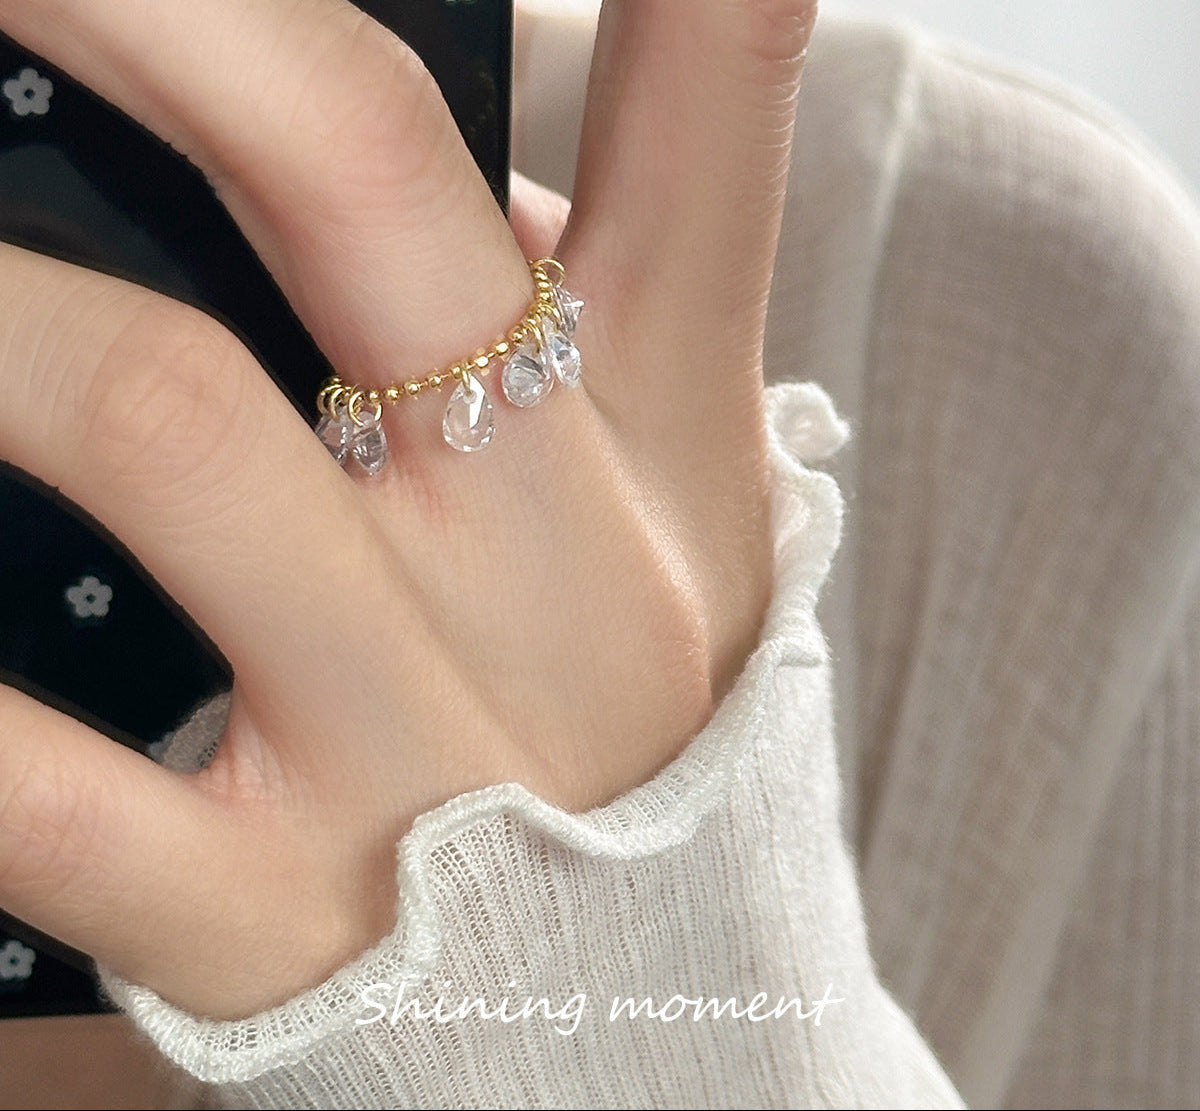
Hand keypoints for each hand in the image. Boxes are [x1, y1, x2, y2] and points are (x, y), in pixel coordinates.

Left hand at [0, 0, 816, 1019]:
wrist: (634, 1010)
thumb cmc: (625, 725)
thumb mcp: (672, 493)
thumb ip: (617, 281)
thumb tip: (489, 136)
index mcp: (652, 432)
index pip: (715, 96)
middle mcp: (549, 550)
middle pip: (361, 172)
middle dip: (166, 2)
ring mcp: (413, 729)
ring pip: (146, 410)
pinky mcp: (274, 906)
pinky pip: (30, 761)